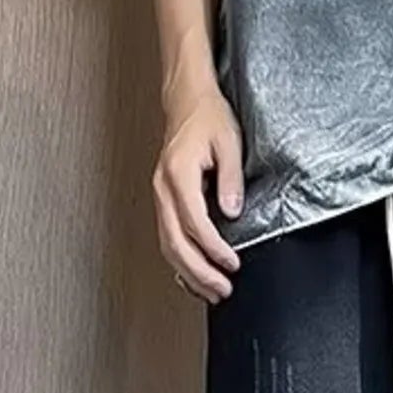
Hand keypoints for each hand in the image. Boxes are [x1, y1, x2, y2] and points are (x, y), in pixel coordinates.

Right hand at [153, 79, 243, 304]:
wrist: (187, 100)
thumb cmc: (207, 117)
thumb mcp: (229, 142)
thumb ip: (230, 178)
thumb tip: (231, 211)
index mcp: (178, 173)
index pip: (194, 222)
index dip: (214, 248)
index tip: (232, 262)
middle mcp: (163, 188)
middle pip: (176, 242)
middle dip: (200, 271)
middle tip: (223, 289)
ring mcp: (160, 196)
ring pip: (168, 245)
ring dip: (189, 273)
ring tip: (212, 292)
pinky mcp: (164, 202)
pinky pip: (168, 238)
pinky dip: (180, 262)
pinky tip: (194, 278)